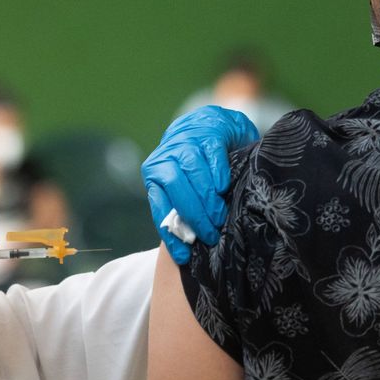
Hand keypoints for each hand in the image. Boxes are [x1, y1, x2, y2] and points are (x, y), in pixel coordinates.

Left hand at [142, 106, 258, 263]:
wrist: (207, 123)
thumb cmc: (197, 164)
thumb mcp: (186, 186)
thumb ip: (183, 209)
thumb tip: (188, 243)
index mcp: (155, 175)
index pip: (160, 207)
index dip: (171, 234)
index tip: (184, 256)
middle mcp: (166, 158)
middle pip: (176, 189)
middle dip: (193, 215)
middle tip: (210, 234)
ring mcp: (186, 142)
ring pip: (192, 173)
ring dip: (207, 199)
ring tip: (220, 217)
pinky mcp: (209, 132)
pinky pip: (211, 155)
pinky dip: (218, 173)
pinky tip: (224, 188)